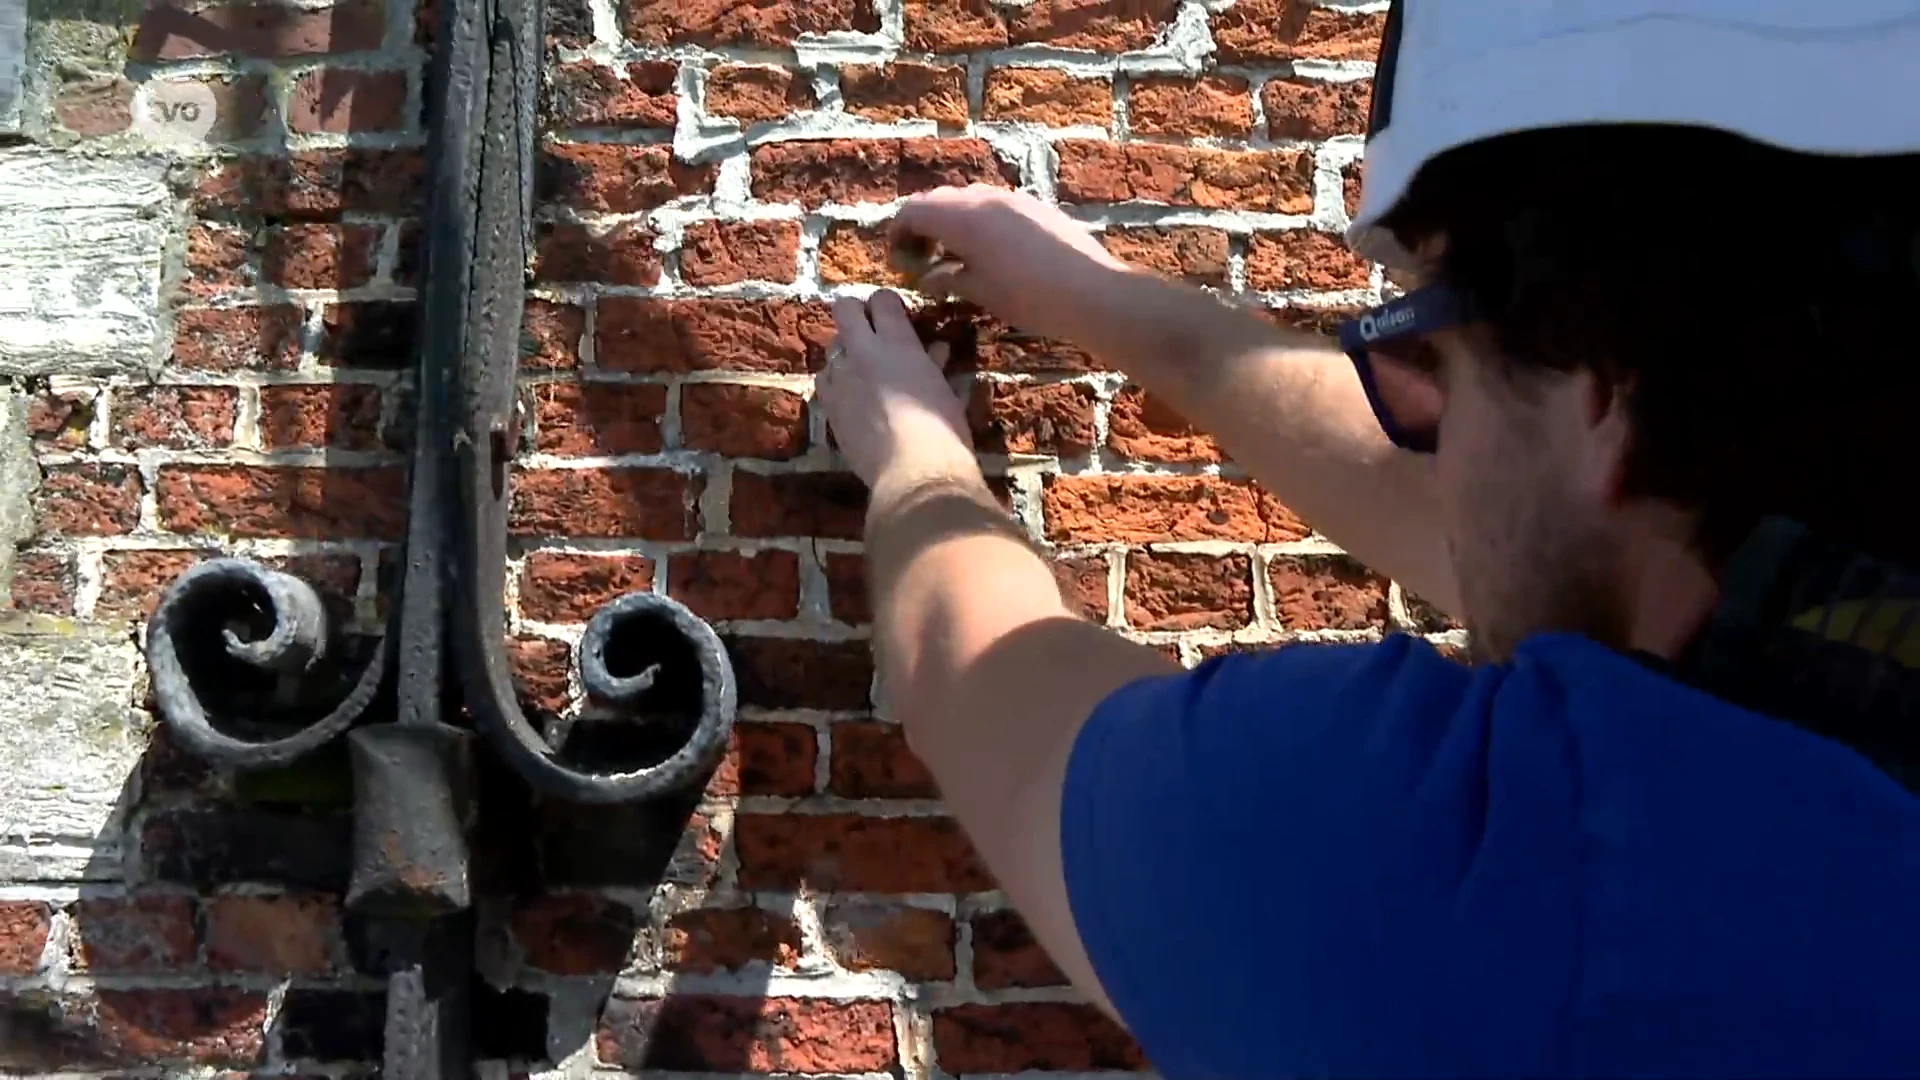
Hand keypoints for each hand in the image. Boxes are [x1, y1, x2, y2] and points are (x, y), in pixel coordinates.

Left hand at [818, 290, 974, 488]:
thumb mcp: (944, 390)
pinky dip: (836, 384)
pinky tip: (851, 398)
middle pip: (844, 309)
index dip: (888, 304)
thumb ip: (933, 364)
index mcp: (898, 343)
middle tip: (872, 332)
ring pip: (831, 347)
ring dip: (845, 353)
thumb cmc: (944, 430)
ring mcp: (840, 380)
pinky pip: (824, 382)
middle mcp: (863, 353)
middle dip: (856, 314)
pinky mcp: (829, 408)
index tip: (896, 316)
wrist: (914, 472)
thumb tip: (935, 349)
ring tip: (862, 371)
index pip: (882, 300)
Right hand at [890, 185, 1128, 341]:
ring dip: (952, 220)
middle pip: (939, 200)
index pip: (914, 210)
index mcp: (962, 217)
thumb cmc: (1028, 298)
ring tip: (954, 253)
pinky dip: (979, 220)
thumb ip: (948, 279)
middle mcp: (984, 198)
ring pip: (968, 199)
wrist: (1090, 291)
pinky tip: (988, 249)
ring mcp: (1012, 198)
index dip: (898, 230)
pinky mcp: (1035, 206)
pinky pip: (994, 204)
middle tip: (921, 255)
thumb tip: (926, 277)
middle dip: (923, 223)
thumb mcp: (980, 292)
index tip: (896, 254)